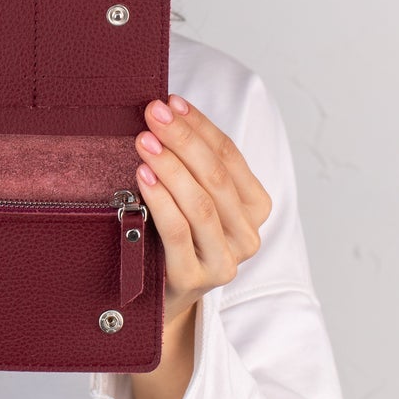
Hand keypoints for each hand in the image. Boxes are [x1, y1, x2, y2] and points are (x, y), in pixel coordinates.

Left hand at [133, 94, 272, 326]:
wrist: (159, 296)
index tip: (171, 102)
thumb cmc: (174, 235)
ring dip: (171, 166)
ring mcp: (225, 260)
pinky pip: (178, 232)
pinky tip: (143, 176)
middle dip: (183, 140)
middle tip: (153, 114)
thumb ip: (191, 162)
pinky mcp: (195, 279)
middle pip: (216, 176)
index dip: (200, 125)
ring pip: (201, 203)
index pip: (229, 155)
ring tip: (144, 141)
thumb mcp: (191, 196)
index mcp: (255, 206)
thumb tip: (166, 111)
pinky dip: (160, 200)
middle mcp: (248, 235)